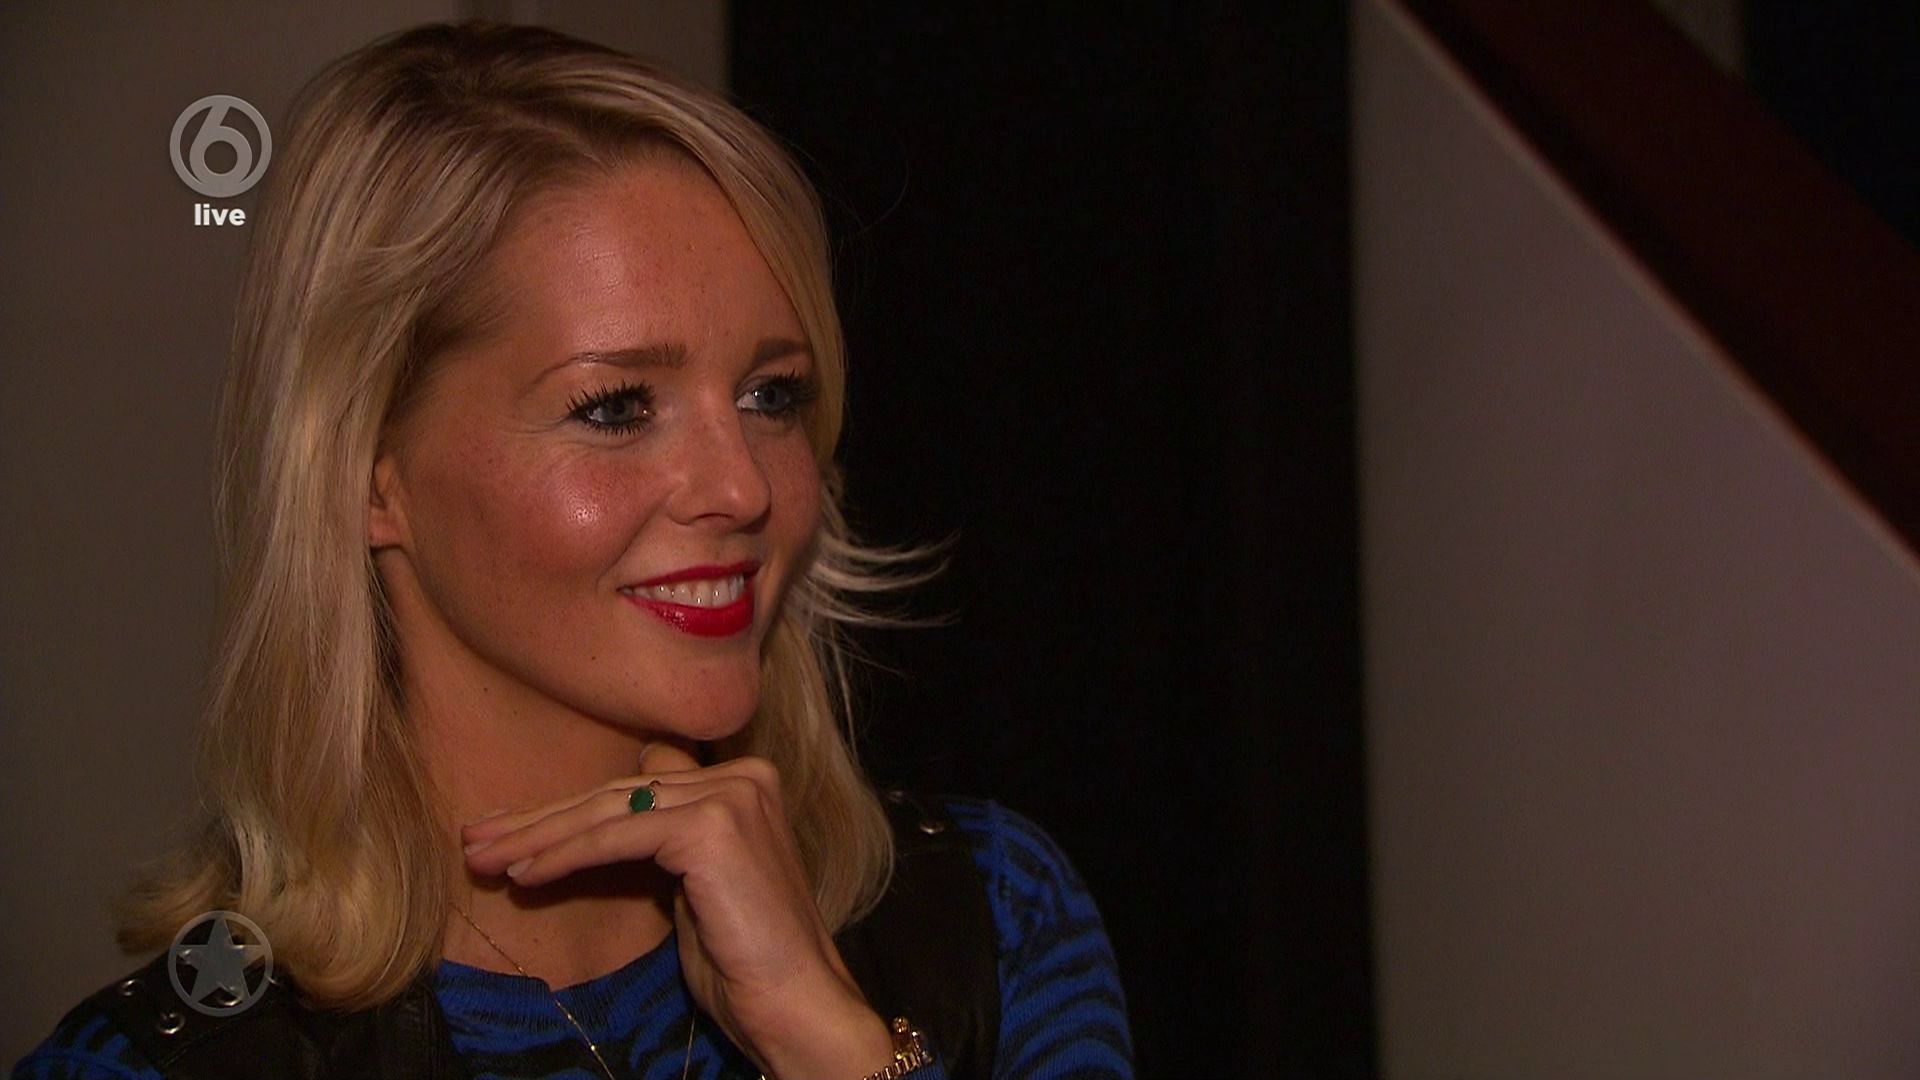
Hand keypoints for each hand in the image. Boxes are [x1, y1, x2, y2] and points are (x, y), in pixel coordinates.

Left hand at [459, 744, 894, 1079]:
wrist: (795, 1004)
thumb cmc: (744, 962)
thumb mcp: (692, 887)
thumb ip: (659, 843)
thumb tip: (599, 820)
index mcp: (743, 782)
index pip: (636, 785)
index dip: (568, 808)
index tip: (509, 830)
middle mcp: (741, 776)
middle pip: (616, 796)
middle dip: (538, 822)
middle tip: (476, 840)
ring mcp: (730, 796)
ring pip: (608, 813)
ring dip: (536, 839)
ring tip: (482, 858)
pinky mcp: (711, 826)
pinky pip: (616, 840)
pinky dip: (564, 856)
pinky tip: (523, 876)